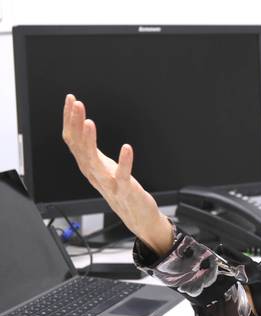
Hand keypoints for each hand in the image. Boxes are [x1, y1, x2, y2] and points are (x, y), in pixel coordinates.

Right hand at [62, 94, 172, 255]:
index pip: (72, 140)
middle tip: (76, 104)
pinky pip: (122, 175)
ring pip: (92, 161)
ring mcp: (108, 183)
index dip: (69, 119)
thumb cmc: (120, 188)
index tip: (71, 99)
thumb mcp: (103, 165)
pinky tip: (127, 148)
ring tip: (89, 123)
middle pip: (78, 147)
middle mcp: (94, 173)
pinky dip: (124, 162)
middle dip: (76, 124)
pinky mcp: (125, 190)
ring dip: (89, 141)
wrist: (137, 216)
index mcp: (88, 165)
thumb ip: (92, 148)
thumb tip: (81, 125)